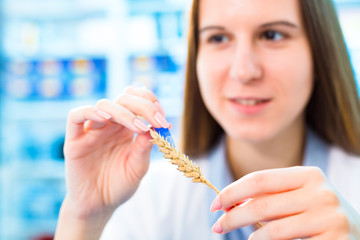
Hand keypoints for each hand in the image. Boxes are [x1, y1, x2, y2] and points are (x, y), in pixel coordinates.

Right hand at [63, 86, 168, 220]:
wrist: (98, 206)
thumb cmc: (119, 185)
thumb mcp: (138, 168)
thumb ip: (144, 148)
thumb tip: (153, 127)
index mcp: (126, 127)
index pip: (136, 101)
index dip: (150, 103)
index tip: (163, 119)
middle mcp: (110, 125)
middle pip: (123, 98)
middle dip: (143, 106)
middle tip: (158, 121)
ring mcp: (92, 130)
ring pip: (104, 105)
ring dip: (124, 112)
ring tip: (139, 127)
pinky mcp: (74, 140)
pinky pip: (75, 117)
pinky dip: (90, 112)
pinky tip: (106, 118)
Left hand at [210, 166, 359, 238]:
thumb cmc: (317, 213)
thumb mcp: (296, 197)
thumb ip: (268, 197)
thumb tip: (229, 204)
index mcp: (308, 174)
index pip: (258, 179)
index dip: (232, 192)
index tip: (214, 204)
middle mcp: (320, 192)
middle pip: (261, 204)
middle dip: (233, 217)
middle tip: (217, 226)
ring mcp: (329, 217)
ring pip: (273, 230)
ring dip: (250, 237)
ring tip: (243, 239)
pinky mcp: (334, 239)